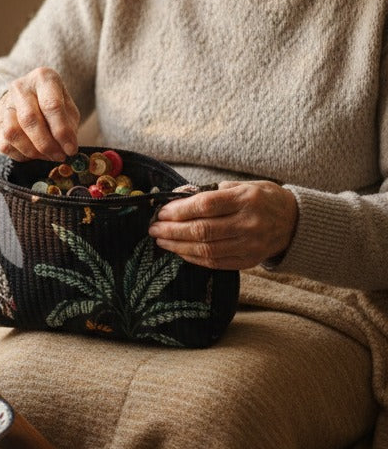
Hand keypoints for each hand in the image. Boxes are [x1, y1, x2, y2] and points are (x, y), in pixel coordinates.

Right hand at [0, 67, 79, 160]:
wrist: (32, 96)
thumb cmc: (54, 102)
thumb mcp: (68, 108)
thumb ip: (69, 127)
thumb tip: (68, 148)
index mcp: (43, 78)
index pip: (51, 105)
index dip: (61, 131)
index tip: (71, 149)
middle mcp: (20, 87)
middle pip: (29, 119)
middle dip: (46, 144)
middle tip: (59, 156)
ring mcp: (5, 103)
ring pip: (12, 133)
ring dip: (32, 151)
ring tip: (47, 156)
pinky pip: (5, 144)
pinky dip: (21, 155)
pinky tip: (34, 154)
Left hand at [147, 180, 297, 269]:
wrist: (294, 222)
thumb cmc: (262, 198)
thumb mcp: (242, 185)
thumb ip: (212, 193)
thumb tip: (177, 200)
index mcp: (246, 199)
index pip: (205, 206)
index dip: (179, 210)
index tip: (161, 212)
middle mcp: (249, 223)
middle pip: (202, 231)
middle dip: (172, 230)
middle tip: (153, 228)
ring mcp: (250, 245)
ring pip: (206, 250)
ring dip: (178, 246)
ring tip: (161, 240)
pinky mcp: (249, 261)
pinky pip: (215, 262)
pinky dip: (193, 258)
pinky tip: (179, 251)